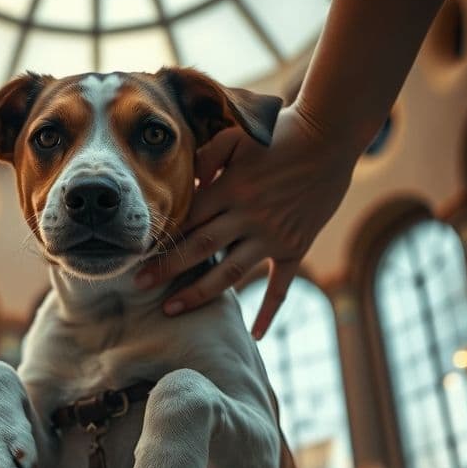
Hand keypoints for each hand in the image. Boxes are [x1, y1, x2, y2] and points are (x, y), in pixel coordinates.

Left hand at [135, 103, 359, 337]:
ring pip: (229, 273)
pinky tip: (255, 334)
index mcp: (229, 189)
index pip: (187, 220)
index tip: (137, 253)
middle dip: (166, 269)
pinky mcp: (295, 248)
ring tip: (170, 308)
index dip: (161, 238)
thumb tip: (188, 182)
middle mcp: (248, 216)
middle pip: (199, 249)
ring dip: (198, 293)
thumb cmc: (279, 134)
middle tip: (136, 285)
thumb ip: (207, 155)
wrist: (330, 138)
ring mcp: (272, 236)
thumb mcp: (238, 135)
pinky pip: (281, 285)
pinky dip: (269, 311)